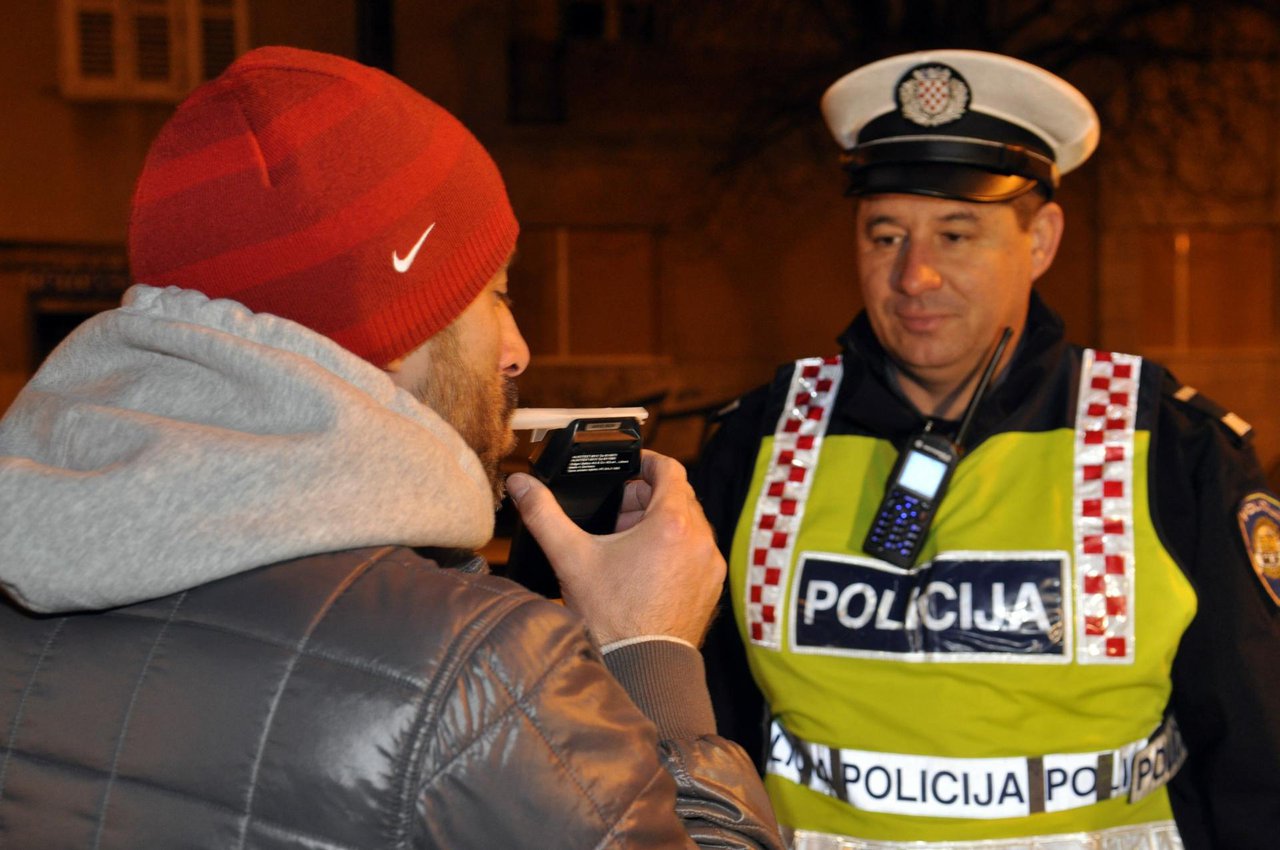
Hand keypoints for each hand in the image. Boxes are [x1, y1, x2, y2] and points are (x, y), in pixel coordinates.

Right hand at [506, 451, 724, 646]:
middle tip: (617, 514)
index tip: (630, 467)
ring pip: (689, 525)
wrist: (640, 668)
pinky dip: (675, 548)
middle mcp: (700, 540)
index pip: (670, 469)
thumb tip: (521, 484)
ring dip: (661, 523)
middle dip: (646, 498)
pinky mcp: (711, 586)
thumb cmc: (610, 617)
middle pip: (678, 497)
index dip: (648, 462)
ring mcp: (710, 564)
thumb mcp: (571, 557)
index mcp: (671, 523)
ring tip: (627, 542)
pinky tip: (645, 568)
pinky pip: (697, 551)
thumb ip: (544, 514)